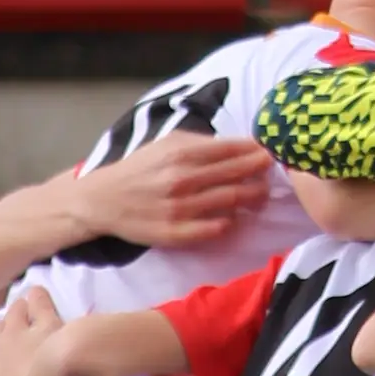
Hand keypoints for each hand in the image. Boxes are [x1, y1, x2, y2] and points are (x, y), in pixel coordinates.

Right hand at [0, 281, 88, 375]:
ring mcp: (19, 330)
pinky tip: (41, 298)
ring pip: (10, 312)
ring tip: (27, 313)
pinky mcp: (44, 319)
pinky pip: (36, 299)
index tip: (4, 374)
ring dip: (17, 312)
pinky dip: (38, 298)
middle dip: (1, 336)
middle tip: (15, 341)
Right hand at [72, 134, 273, 248]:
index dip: (255, 150)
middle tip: (271, 172)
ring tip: (261, 194)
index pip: (230, 150)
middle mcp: (182, 179)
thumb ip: (199, 143)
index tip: (269, 151)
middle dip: (259, 173)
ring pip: (231, 202)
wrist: (103, 200)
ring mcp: (180, 208)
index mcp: (180, 153)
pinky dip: (231, 222)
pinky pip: (215, 229)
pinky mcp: (176, 233)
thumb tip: (236, 144)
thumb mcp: (165, 144)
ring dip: (252, 197)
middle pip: (236, 175)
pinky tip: (237, 217)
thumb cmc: (139, 169)